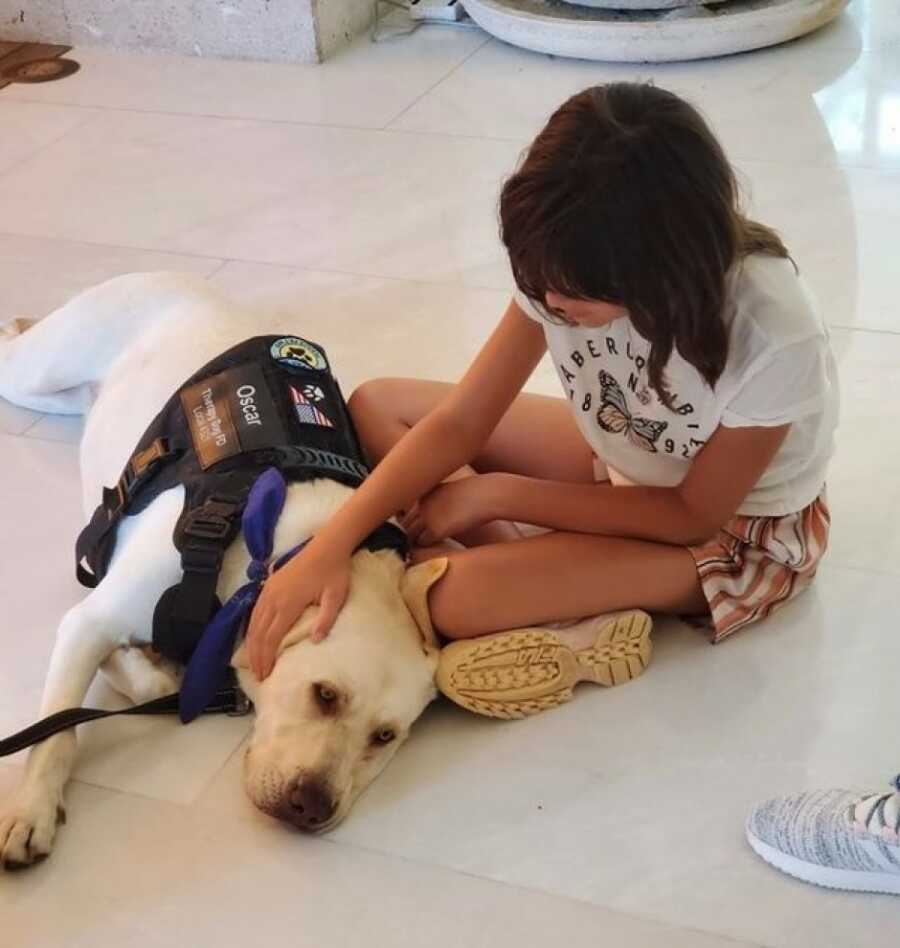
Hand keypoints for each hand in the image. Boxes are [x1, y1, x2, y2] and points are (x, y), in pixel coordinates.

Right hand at [246, 544, 350, 679]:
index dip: (267, 658)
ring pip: (253, 622)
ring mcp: (269, 589)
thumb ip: (326, 619)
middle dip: (256, 656)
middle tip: (258, 676)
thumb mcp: (336, 597)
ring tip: (252, 662)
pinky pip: (255, 610)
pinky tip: (253, 637)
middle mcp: (273, 597)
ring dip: (251, 644)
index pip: (272, 637)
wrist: (327, 546)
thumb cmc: (334, 572)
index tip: (266, 675)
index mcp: (288, 603)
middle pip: (259, 633)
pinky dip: (251, 627)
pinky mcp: (269, 583)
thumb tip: (315, 641)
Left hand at [400, 474, 497, 545]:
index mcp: (423, 494)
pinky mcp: (435, 530)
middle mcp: (421, 504)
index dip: (407, 524)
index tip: (408, 533)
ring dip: (413, 543)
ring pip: (410, 535)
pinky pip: (423, 543)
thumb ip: (438, 504)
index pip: (405, 512)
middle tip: (407, 547)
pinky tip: (429, 551)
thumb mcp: (450, 494)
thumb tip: (434, 519)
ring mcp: (426, 517)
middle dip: (406, 535)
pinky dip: (424, 548)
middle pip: (405, 524)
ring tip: (415, 552)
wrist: (486, 495)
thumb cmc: (475, 495)